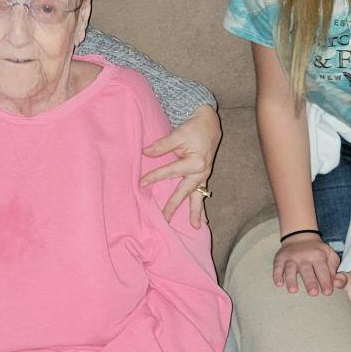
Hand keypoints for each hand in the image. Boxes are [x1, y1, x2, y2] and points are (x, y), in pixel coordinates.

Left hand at [141, 104, 220, 226]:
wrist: (209, 124)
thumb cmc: (194, 129)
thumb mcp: (178, 134)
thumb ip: (162, 145)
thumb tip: (145, 153)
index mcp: (195, 162)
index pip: (170, 172)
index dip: (154, 177)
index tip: (141, 183)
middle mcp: (201, 172)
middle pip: (184, 191)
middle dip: (174, 205)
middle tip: (164, 219)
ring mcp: (204, 176)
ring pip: (198, 197)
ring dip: (196, 212)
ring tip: (195, 226)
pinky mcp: (204, 176)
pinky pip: (202, 194)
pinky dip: (201, 206)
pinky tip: (202, 219)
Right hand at [272, 236, 346, 296]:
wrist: (300, 236)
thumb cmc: (317, 251)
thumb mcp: (330, 254)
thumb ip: (334, 268)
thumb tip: (336, 282)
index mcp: (318, 256)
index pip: (322, 270)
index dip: (325, 281)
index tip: (327, 292)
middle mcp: (304, 256)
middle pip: (307, 270)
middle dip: (310, 282)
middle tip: (313, 293)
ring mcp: (291, 257)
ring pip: (290, 269)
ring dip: (291, 280)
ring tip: (293, 290)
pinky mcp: (280, 259)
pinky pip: (277, 267)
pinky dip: (277, 275)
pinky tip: (279, 284)